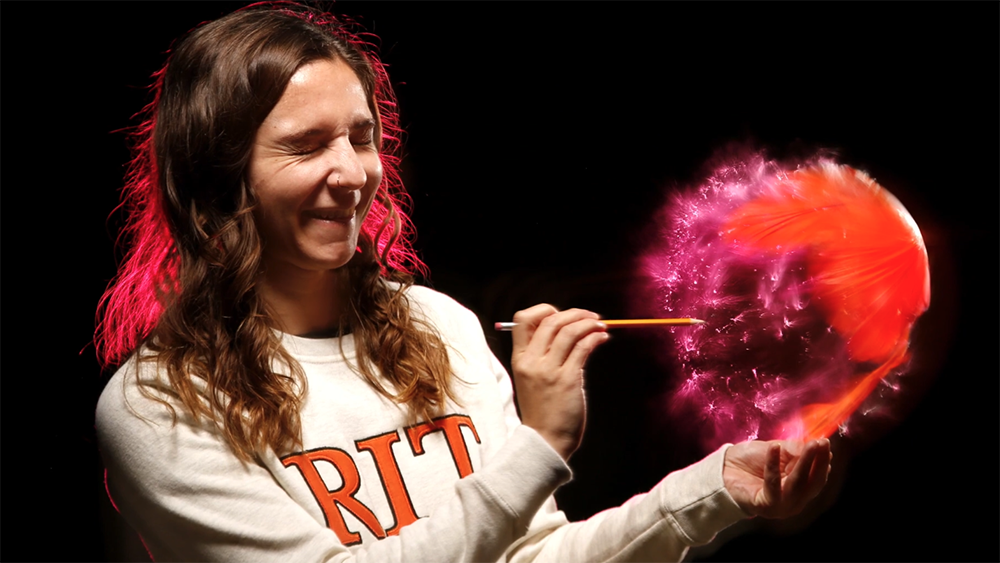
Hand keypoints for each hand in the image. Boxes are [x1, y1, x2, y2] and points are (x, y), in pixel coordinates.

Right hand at [511, 305, 608, 460]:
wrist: (545, 441)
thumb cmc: (543, 411)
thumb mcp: (531, 379)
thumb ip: (540, 356)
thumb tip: (563, 331)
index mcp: (519, 359)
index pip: (522, 320)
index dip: (542, 310)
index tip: (560, 315)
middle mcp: (531, 361)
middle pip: (549, 320)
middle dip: (574, 313)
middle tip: (590, 317)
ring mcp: (548, 371)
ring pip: (568, 331)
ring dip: (588, 322)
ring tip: (600, 325)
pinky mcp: (567, 380)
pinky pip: (583, 347)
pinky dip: (595, 337)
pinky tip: (602, 338)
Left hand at [723, 438, 830, 517]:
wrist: (722, 469)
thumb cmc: (751, 461)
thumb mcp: (777, 451)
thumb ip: (795, 450)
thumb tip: (816, 446)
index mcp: (800, 490)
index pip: (817, 477)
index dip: (823, 460)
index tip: (826, 442)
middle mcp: (794, 501)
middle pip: (812, 483)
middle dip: (818, 462)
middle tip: (821, 443)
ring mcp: (781, 506)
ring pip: (797, 484)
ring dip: (804, 463)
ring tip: (810, 445)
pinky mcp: (765, 506)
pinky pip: (773, 485)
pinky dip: (773, 466)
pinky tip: (775, 448)